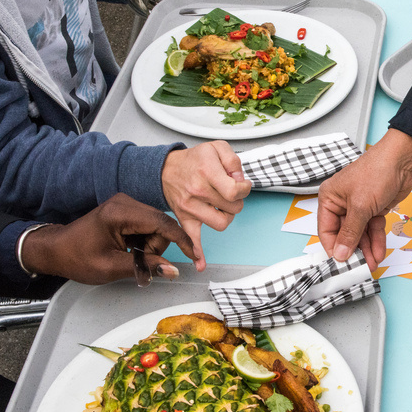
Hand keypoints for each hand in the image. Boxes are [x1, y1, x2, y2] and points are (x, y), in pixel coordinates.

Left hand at [20, 193, 192, 281]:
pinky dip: (145, 241)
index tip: (194, 255)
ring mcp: (125, 204)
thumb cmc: (76, 257)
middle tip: (138, 262)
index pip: (162, 223)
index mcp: (120, 213)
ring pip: (157, 226)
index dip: (182, 240)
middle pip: (161, 224)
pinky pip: (148, 225)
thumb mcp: (111, 268)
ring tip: (130, 256)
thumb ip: (145, 268)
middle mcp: (125, 202)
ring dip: (150, 245)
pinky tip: (130, 249)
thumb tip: (172, 270)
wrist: (56, 249)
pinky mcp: (125, 210)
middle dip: (156, 247)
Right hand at [161, 142, 251, 271]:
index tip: (242, 185)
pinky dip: (196, 253)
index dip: (245, 189)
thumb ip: (233, 160)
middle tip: (230, 192)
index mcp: (207, 172)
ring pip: (222, 223)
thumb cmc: (194, 160)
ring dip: (228, 216)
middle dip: (237, 200)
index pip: (236, 191)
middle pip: (233, 207)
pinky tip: (201, 264)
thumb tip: (240, 180)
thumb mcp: (216, 147)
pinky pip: (190, 238)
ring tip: (223, 206)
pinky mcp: (185, 218)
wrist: (166, 169)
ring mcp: (190, 207)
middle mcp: (198, 191)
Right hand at [317, 130, 411, 269]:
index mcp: (330, 198)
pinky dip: (376, 240)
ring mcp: (359, 207)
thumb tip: (340, 253)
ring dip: (366, 249)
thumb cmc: (376, 172)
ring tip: (372, 264)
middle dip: (353, 251)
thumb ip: (350, 232)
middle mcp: (342, 203)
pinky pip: (372, 229)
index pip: (326, 230)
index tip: (341, 263)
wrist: (402, 160)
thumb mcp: (360, 206)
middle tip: (360, 267)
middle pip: (344, 234)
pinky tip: (379, 252)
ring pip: (360, 234)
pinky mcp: (374, 209)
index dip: (333, 247)